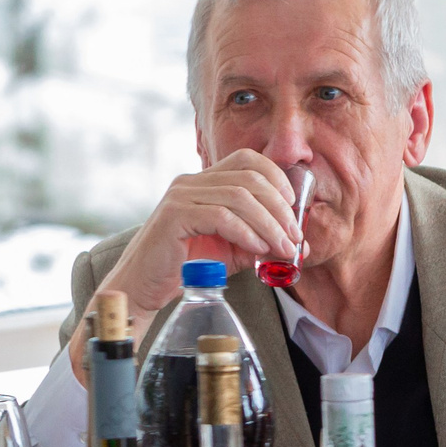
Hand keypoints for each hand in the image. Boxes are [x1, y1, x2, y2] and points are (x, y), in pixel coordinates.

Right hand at [70, 150, 300, 377]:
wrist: (145, 286)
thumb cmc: (188, 266)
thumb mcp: (233, 250)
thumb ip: (263, 242)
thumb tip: (300, 245)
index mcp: (205, 182)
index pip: (247, 160)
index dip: (276, 178)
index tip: (294, 208)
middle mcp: (191, 182)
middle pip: (250, 179)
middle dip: (280, 209)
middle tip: (295, 237)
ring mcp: (181, 196)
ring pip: (239, 197)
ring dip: (269, 224)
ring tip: (283, 248)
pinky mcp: (174, 216)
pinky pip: (221, 217)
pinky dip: (246, 233)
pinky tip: (257, 249)